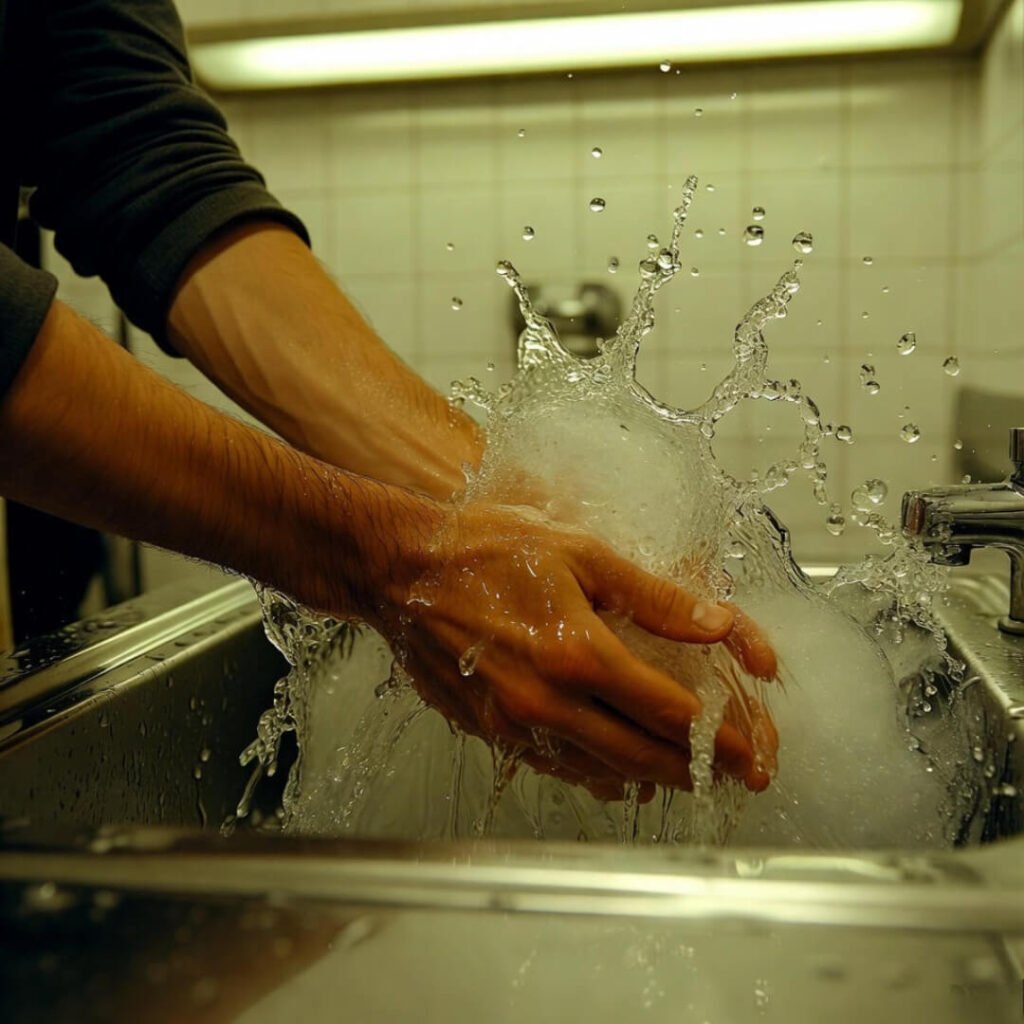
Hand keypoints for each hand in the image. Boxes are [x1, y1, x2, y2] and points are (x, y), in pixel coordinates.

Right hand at [368, 499, 776, 796]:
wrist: (400, 569)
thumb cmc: (485, 549)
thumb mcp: (581, 554)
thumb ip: (656, 596)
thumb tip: (720, 625)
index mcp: (579, 654)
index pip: (669, 712)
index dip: (719, 736)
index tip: (751, 750)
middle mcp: (548, 704)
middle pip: (642, 756)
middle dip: (696, 769)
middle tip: (735, 775)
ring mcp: (515, 725)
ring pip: (601, 771)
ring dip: (652, 777)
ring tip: (688, 775)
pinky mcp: (489, 732)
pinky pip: (557, 768)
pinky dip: (598, 774)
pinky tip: (619, 771)